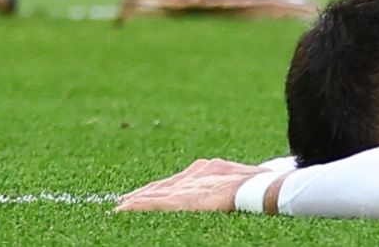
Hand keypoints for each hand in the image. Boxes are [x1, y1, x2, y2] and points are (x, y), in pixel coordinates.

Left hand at [116, 158, 262, 212]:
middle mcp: (194, 174)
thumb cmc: (260, 185)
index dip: (161, 187)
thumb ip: (235, 181)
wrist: (259, 188)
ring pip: (154, 193)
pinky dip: (137, 206)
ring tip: (118, 207)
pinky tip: (122, 209)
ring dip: (135, 200)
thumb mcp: (245, 179)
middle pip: (162, 185)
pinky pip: (153, 203)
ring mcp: (187, 186)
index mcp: (208, 168)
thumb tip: (244, 184)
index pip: (178, 180)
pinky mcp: (182, 200)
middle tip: (123, 200)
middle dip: (142, 193)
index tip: (146, 192)